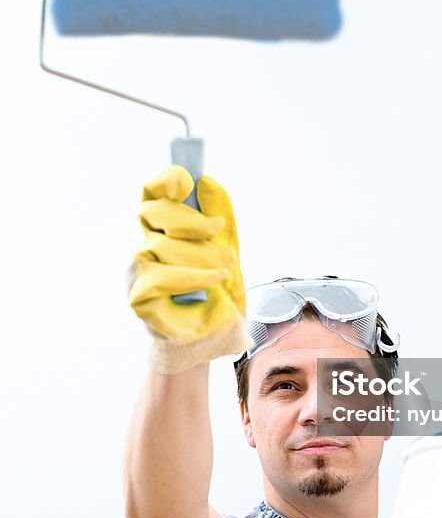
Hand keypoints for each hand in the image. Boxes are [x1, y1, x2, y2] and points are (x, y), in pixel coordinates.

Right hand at [129, 166, 247, 371]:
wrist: (214, 336)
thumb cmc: (218, 292)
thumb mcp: (227, 248)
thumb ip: (219, 214)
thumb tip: (207, 181)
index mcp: (163, 230)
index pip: (151, 193)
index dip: (164, 180)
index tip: (186, 182)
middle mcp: (144, 245)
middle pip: (155, 212)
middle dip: (193, 220)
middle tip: (219, 231)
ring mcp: (137, 271)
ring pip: (163, 246)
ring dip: (202, 256)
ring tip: (224, 270)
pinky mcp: (139, 297)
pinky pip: (163, 277)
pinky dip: (194, 277)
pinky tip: (213, 282)